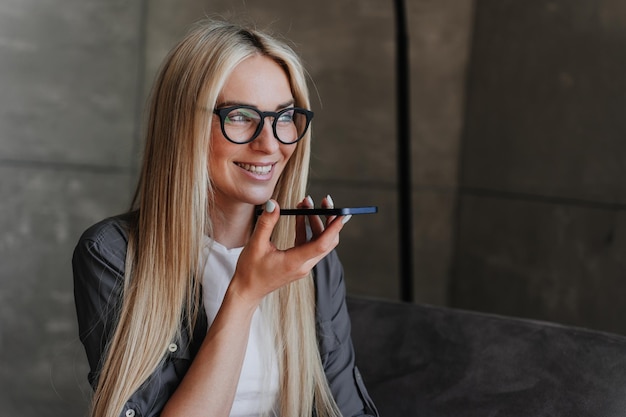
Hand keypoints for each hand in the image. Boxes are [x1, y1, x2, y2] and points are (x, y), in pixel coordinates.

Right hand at [228, 198, 347, 305]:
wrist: (247, 291)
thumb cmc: (250, 270)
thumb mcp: (255, 244)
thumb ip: (266, 223)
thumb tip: (273, 204)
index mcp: (295, 262)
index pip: (321, 244)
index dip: (333, 228)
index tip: (342, 213)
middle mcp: (303, 265)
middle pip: (327, 242)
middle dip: (329, 220)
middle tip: (324, 201)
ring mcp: (302, 266)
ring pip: (319, 242)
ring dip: (316, 223)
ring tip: (306, 204)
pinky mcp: (299, 264)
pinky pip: (309, 245)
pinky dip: (307, 230)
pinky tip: (300, 216)